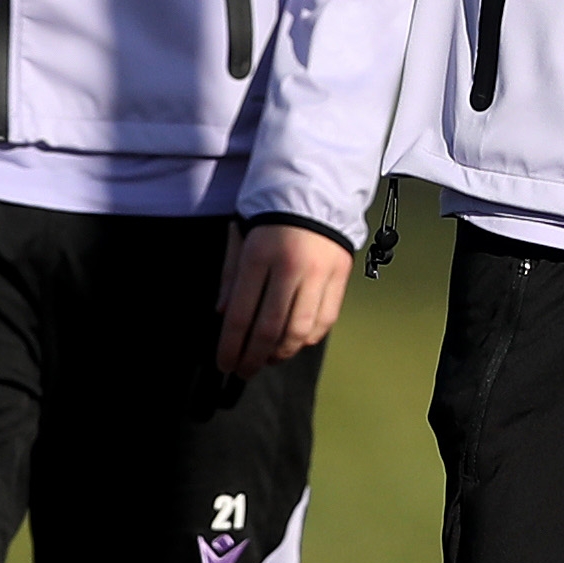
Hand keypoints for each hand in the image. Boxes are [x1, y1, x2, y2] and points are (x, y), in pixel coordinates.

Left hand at [215, 216, 354, 378]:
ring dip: (280, 353)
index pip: (240, 314)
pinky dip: (307, 339)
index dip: (230, 346)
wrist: (315, 193)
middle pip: (269, 329)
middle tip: (243, 370)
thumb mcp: (240, 238)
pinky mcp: (340, 277)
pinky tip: (293, 343)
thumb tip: (222, 316)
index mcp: (258, 256)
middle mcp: (290, 267)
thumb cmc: (270, 218)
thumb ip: (230, 277)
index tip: (224, 364)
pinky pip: (324, 321)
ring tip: (268, 359)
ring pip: (299, 330)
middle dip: (253, 358)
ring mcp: (319, 273)